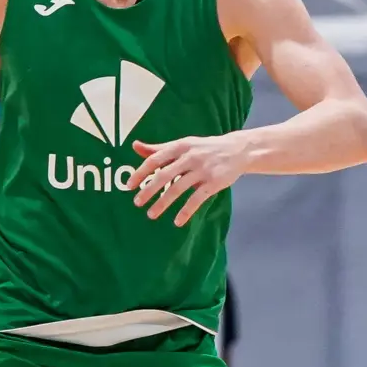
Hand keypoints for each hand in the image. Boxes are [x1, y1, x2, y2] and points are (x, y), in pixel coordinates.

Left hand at [131, 133, 252, 224]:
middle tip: (137, 203)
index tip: (129, 186)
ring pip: (178, 189)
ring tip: (151, 214)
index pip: (155, 159)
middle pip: (164, 175)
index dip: (141, 172)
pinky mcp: (214, 182)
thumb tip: (135, 146)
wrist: (237, 150)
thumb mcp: (182, 145)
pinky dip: (186, 211)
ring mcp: (202, 170)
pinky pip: (197, 199)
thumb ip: (158, 149)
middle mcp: (190, 157)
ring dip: (163, 203)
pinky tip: (177, 222)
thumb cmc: (204, 148)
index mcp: (180, 146)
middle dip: (149, 190)